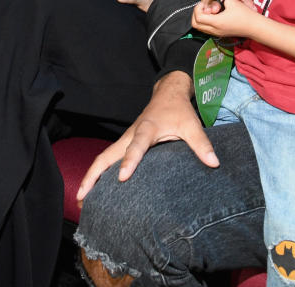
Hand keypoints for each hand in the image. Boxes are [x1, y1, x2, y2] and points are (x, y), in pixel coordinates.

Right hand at [76, 72, 218, 203]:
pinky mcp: (124, 144)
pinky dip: (97, 174)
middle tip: (81, 197)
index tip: (123, 178)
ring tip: (81, 201)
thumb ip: (201, 144)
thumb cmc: (178, 110)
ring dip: (91, 177)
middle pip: (106, 155)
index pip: (137, 146)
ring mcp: (125, 140)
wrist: (167, 93)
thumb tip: (214, 163)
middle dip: (93, 176)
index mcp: (147, 129)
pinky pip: (107, 160)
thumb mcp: (191, 124)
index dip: (130, 161)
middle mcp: (130, 135)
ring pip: (103, 159)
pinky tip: (94, 192)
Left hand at [191, 0, 259, 37]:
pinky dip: (205, 22)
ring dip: (200, 18)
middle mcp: (215, 30)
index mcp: (217, 22)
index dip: (198, 8)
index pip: (198, 17)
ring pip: (200, 28)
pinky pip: (206, 30)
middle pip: (195, 24)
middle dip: (196, 14)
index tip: (204, 3)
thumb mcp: (233, 1)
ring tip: (209, 10)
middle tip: (204, 6)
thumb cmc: (245, 14)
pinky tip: (214, 15)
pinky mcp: (220, 34)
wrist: (254, 27)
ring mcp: (217, 33)